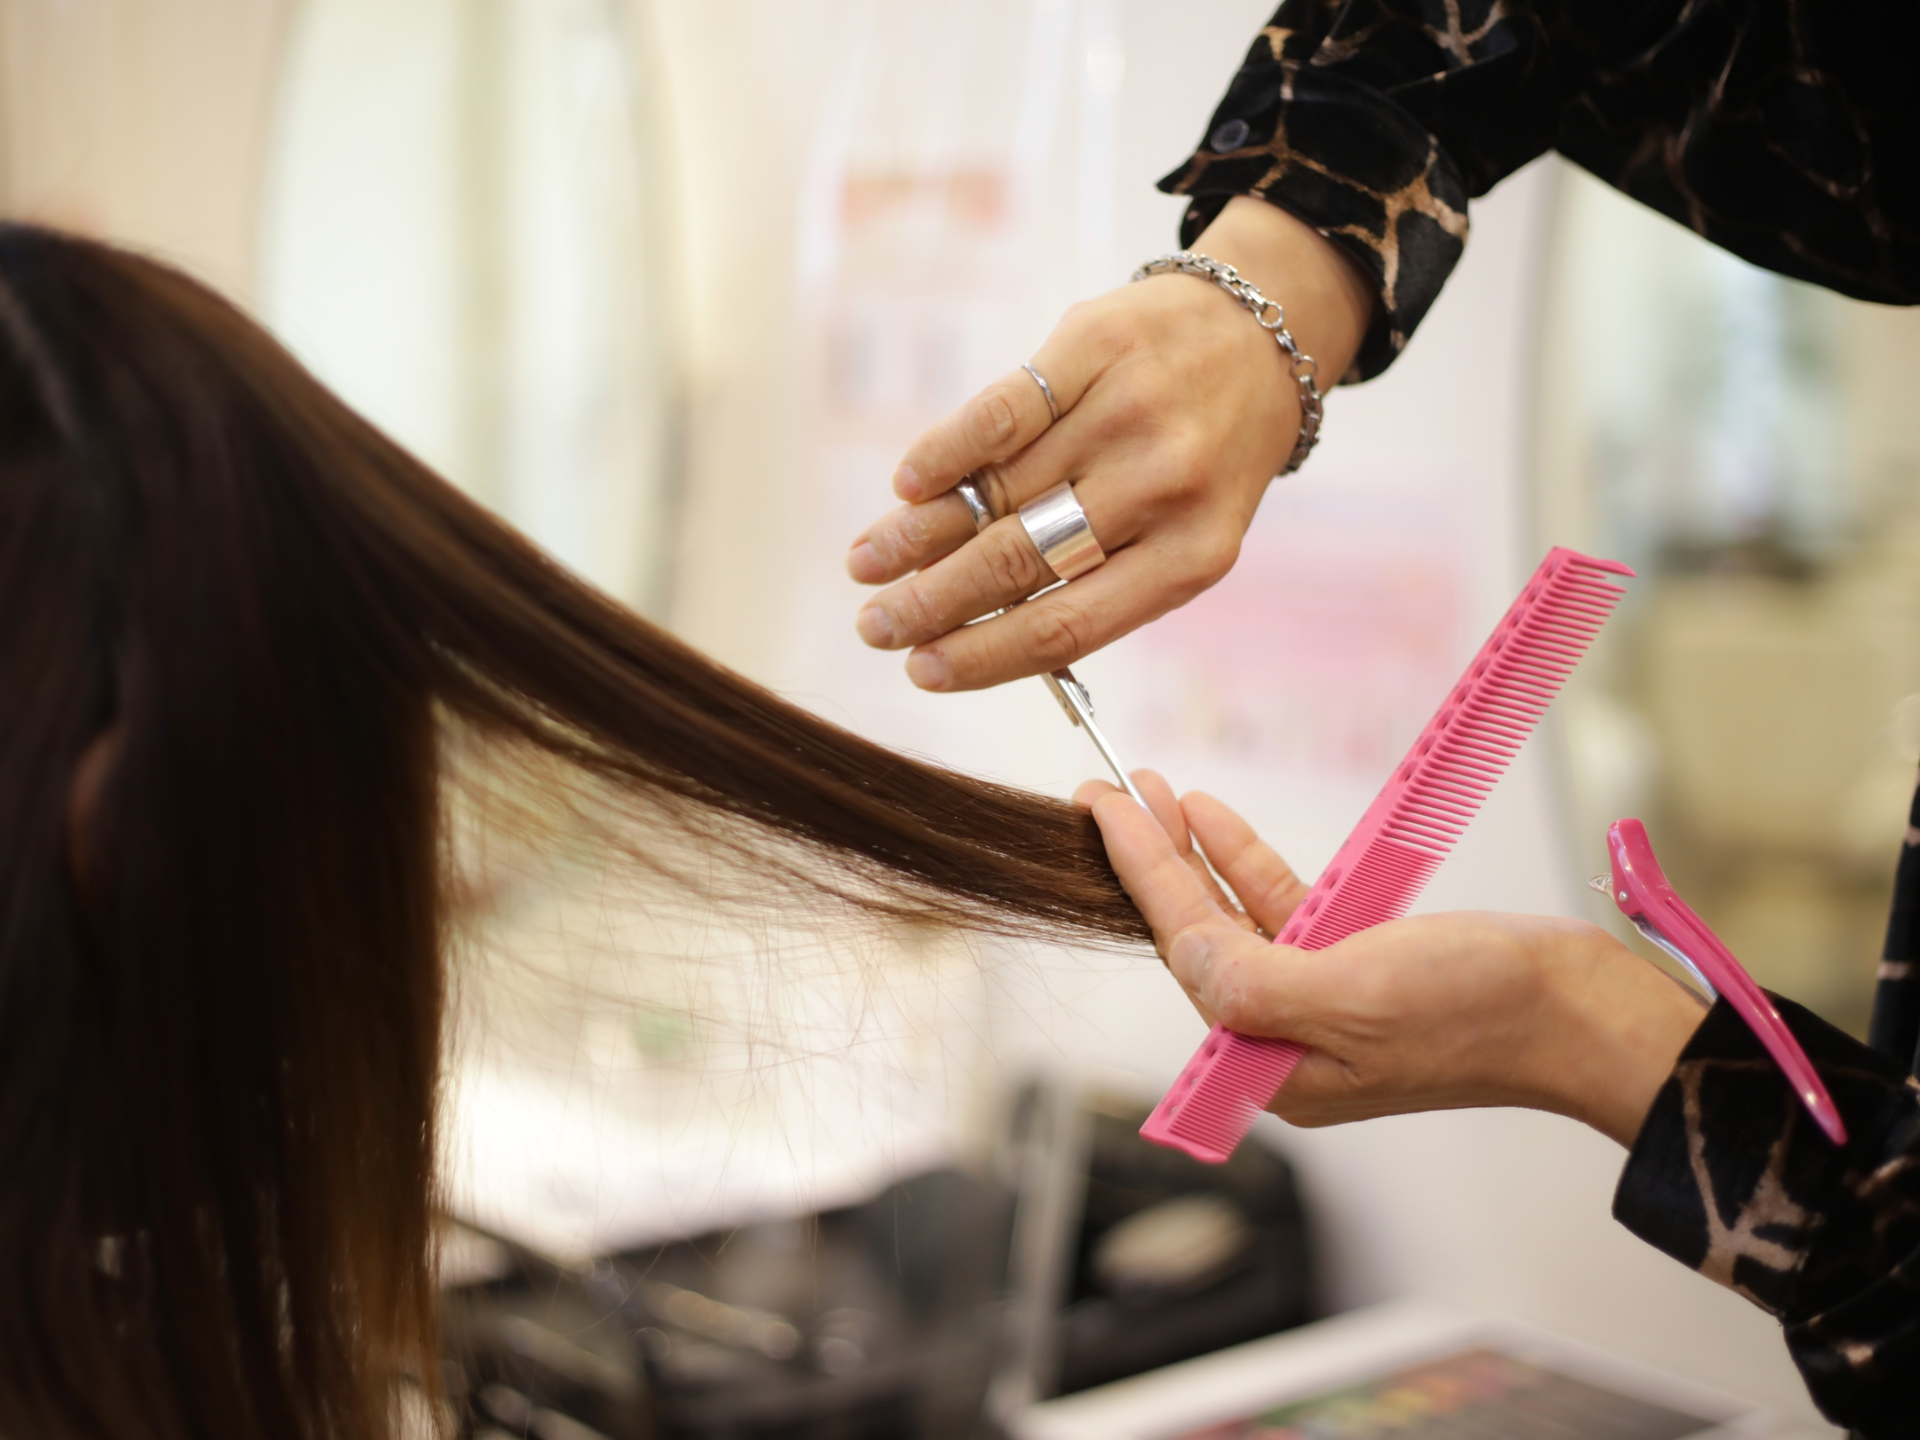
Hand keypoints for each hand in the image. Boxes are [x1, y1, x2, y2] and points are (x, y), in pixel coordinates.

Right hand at [847, 199, 1375, 691]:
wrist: (1259, 339)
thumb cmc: (1203, 458)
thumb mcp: (1182, 534)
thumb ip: (1095, 580)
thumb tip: (969, 630)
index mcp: (1191, 557)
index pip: (1066, 626)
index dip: (982, 655)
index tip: (920, 671)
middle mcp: (1164, 487)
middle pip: (1020, 563)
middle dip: (932, 603)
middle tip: (874, 625)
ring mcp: (1128, 413)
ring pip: (998, 491)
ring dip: (918, 535)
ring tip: (868, 562)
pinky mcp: (1095, 348)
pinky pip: (1001, 412)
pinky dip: (945, 452)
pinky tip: (907, 486)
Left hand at [1079, 776, 1707, 1146]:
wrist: (1588, 1013)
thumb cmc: (1485, 1012)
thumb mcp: (1355, 996)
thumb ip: (1255, 981)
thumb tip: (1184, 952)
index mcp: (1272, 1068)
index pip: (1185, 952)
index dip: (1139, 873)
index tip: (1099, 808)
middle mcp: (1286, 1042)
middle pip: (1197, 934)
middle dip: (1150, 861)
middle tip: (1104, 791)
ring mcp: (1322, 1002)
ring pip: (1234, 914)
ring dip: (1193, 851)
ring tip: (1150, 790)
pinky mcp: (1359, 966)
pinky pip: (1283, 908)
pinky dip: (1247, 860)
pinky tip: (1213, 817)